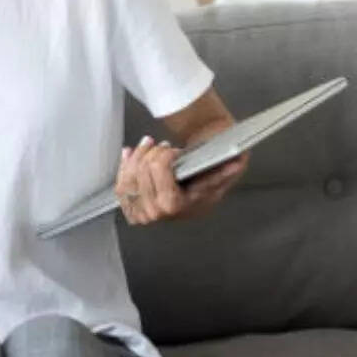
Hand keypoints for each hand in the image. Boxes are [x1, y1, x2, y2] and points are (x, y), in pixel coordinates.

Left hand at [116, 135, 248, 224]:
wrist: (195, 200)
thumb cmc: (205, 187)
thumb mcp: (219, 177)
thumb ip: (226, 171)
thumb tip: (236, 162)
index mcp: (174, 205)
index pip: (158, 169)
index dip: (164, 154)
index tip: (173, 150)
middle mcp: (155, 212)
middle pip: (141, 169)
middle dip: (151, 151)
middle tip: (163, 145)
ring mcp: (140, 211)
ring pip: (128, 175)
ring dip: (137, 155)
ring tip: (148, 145)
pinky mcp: (131, 207)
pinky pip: (120, 183)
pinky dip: (125, 165)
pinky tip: (131, 153)